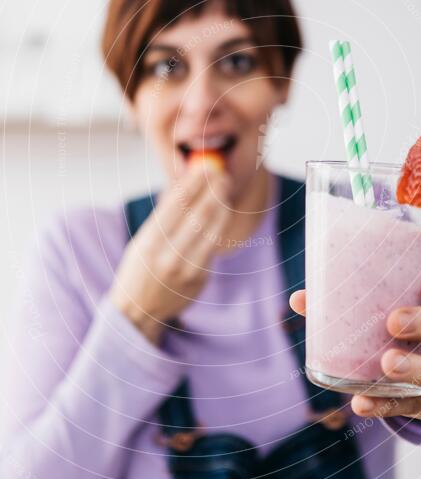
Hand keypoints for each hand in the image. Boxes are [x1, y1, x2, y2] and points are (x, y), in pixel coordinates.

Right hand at [110, 162, 231, 344]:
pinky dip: (220, 224)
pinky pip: (213, 246)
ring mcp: (185, 270)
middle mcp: (167, 256)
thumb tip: (187, 184)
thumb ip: (164, 218)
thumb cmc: (140, 267)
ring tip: (224, 189)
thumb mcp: (142, 241)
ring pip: (211, 229)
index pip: (175, 205)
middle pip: (197, 215)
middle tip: (221, 175)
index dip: (192, 183)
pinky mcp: (199, 279)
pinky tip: (223, 211)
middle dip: (212, 190)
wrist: (138, 310)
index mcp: (148, 242)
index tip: (203, 168)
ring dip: (221, 205)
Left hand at [289, 270, 420, 420]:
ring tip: (387, 365)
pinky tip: (362, 403)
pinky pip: (417, 405)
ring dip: (419, 367)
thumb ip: (345, 296)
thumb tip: (301, 299)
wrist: (408, 366)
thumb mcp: (378, 301)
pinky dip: (388, 405)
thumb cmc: (393, 316)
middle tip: (395, 322)